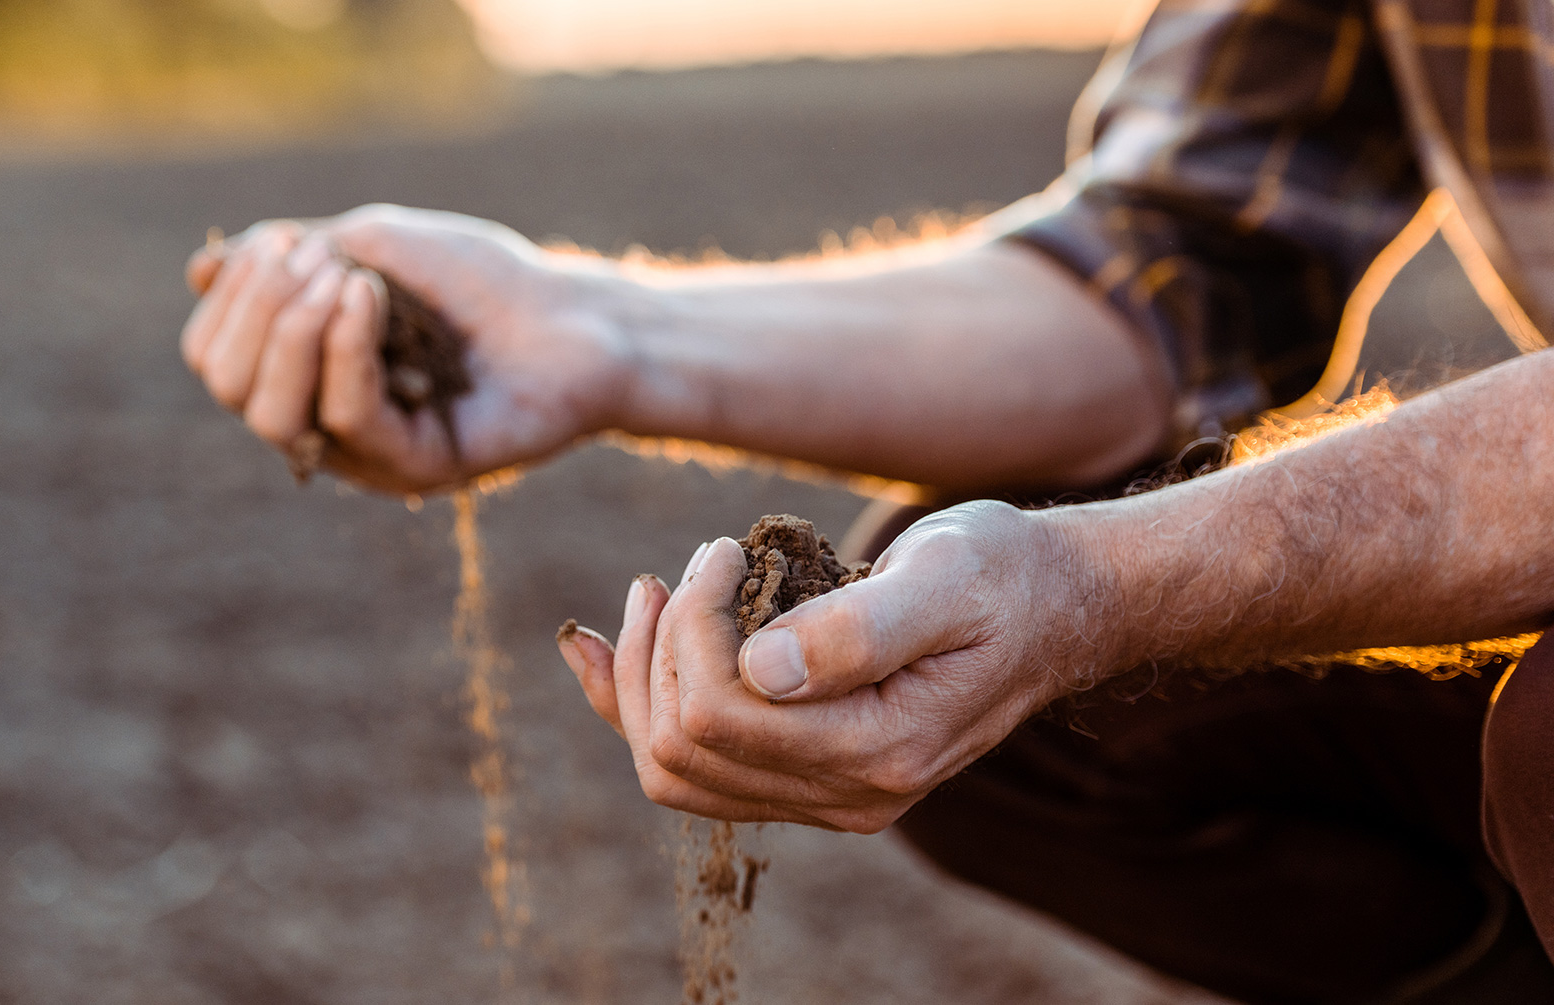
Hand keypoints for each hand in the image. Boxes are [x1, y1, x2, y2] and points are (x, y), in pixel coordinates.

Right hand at [181, 205, 631, 492]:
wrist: (574, 317)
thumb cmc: (478, 280)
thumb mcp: (371, 244)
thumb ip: (289, 258)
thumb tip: (199, 272)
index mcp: (302, 373)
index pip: (214, 354)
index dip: (231, 296)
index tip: (285, 243)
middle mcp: (323, 422)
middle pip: (228, 387)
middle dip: (253, 310)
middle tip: (314, 260)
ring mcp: (367, 452)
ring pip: (272, 414)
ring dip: (292, 330)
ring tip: (346, 279)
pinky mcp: (415, 468)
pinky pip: (349, 417)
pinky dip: (347, 347)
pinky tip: (369, 295)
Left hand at [556, 501, 1112, 831]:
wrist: (1051, 607)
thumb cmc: (1003, 577)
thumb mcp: (948, 577)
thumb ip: (858, 628)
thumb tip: (760, 668)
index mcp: (880, 752)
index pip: (724, 714)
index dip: (694, 627)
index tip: (725, 551)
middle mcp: (847, 794)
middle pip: (683, 748)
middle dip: (664, 645)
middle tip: (698, 563)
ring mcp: (822, 792)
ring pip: (672, 767)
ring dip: (641, 676)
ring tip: (655, 592)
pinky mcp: (803, 771)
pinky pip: (689, 765)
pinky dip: (630, 705)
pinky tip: (594, 650)